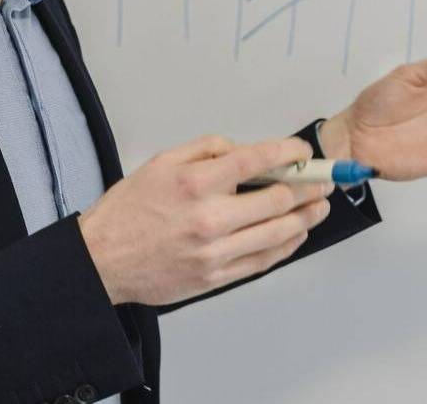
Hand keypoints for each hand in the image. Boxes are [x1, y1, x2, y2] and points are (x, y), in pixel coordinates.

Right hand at [76, 135, 332, 305]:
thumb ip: (206, 149)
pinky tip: (296, 234)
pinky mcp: (216, 277)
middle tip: (324, 180)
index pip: (258, 161)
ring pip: (278, 233)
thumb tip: (242, 149)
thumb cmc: (128, 213)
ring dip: (307, 217)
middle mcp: (210, 218)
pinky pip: (264, 261)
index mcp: (196, 183)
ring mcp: (215, 252)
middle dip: (309, 187)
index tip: (302, 152)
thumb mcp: (162, 162)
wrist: (102, 261)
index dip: (289, 154)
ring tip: (320, 206)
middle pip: (278, 199)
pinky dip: (286, 245)